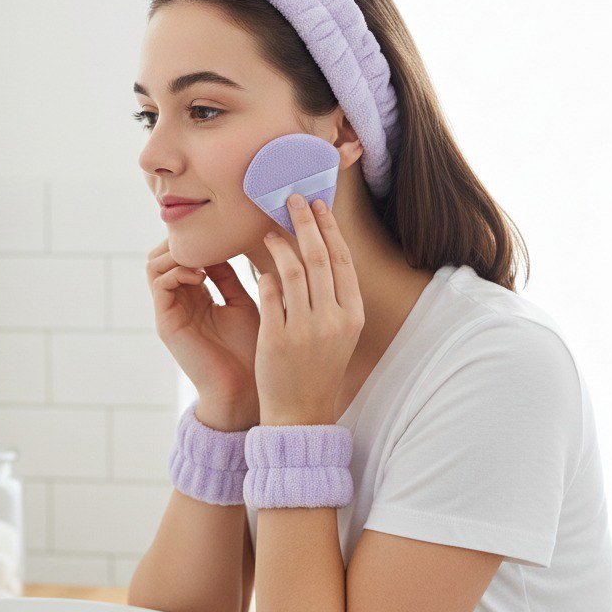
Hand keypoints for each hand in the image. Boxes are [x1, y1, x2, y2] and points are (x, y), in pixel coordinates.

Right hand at [146, 237, 260, 423]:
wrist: (245, 388)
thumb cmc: (251, 349)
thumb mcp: (242, 302)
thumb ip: (229, 276)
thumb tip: (225, 243)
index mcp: (197, 296)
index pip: (184, 255)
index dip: (196, 239)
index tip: (219, 230)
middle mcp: (179, 302)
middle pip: (163, 255)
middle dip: (183, 240)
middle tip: (207, 236)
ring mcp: (169, 312)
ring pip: (155, 264)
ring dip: (178, 252)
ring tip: (204, 255)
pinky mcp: (166, 323)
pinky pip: (159, 283)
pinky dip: (177, 271)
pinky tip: (202, 275)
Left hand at [256, 195, 364, 425]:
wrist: (300, 411)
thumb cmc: (317, 367)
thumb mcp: (338, 333)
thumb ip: (333, 296)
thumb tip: (320, 251)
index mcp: (352, 315)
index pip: (342, 261)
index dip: (330, 229)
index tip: (318, 206)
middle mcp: (333, 319)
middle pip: (319, 257)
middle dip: (306, 222)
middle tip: (293, 200)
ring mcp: (306, 330)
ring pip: (293, 271)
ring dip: (281, 245)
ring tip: (270, 233)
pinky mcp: (277, 339)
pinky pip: (269, 294)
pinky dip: (265, 276)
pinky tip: (259, 268)